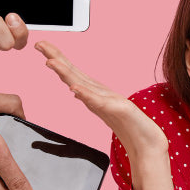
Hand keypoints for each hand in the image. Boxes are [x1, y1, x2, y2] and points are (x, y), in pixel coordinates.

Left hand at [37, 41, 172, 189]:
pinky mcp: (120, 112)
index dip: (57, 60)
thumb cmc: (131, 129)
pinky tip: (75, 90)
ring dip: (67, 73)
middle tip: (40, 43)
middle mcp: (101, 94)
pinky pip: (101, 104)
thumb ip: (91, 101)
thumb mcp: (104, 113)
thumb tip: (76, 92)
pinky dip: (87, 95)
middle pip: (75, 74)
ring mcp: (111, 102)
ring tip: (51, 62)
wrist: (150, 146)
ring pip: (84, 85)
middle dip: (57, 58)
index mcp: (96, 94)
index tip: (41, 47)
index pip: (72, 74)